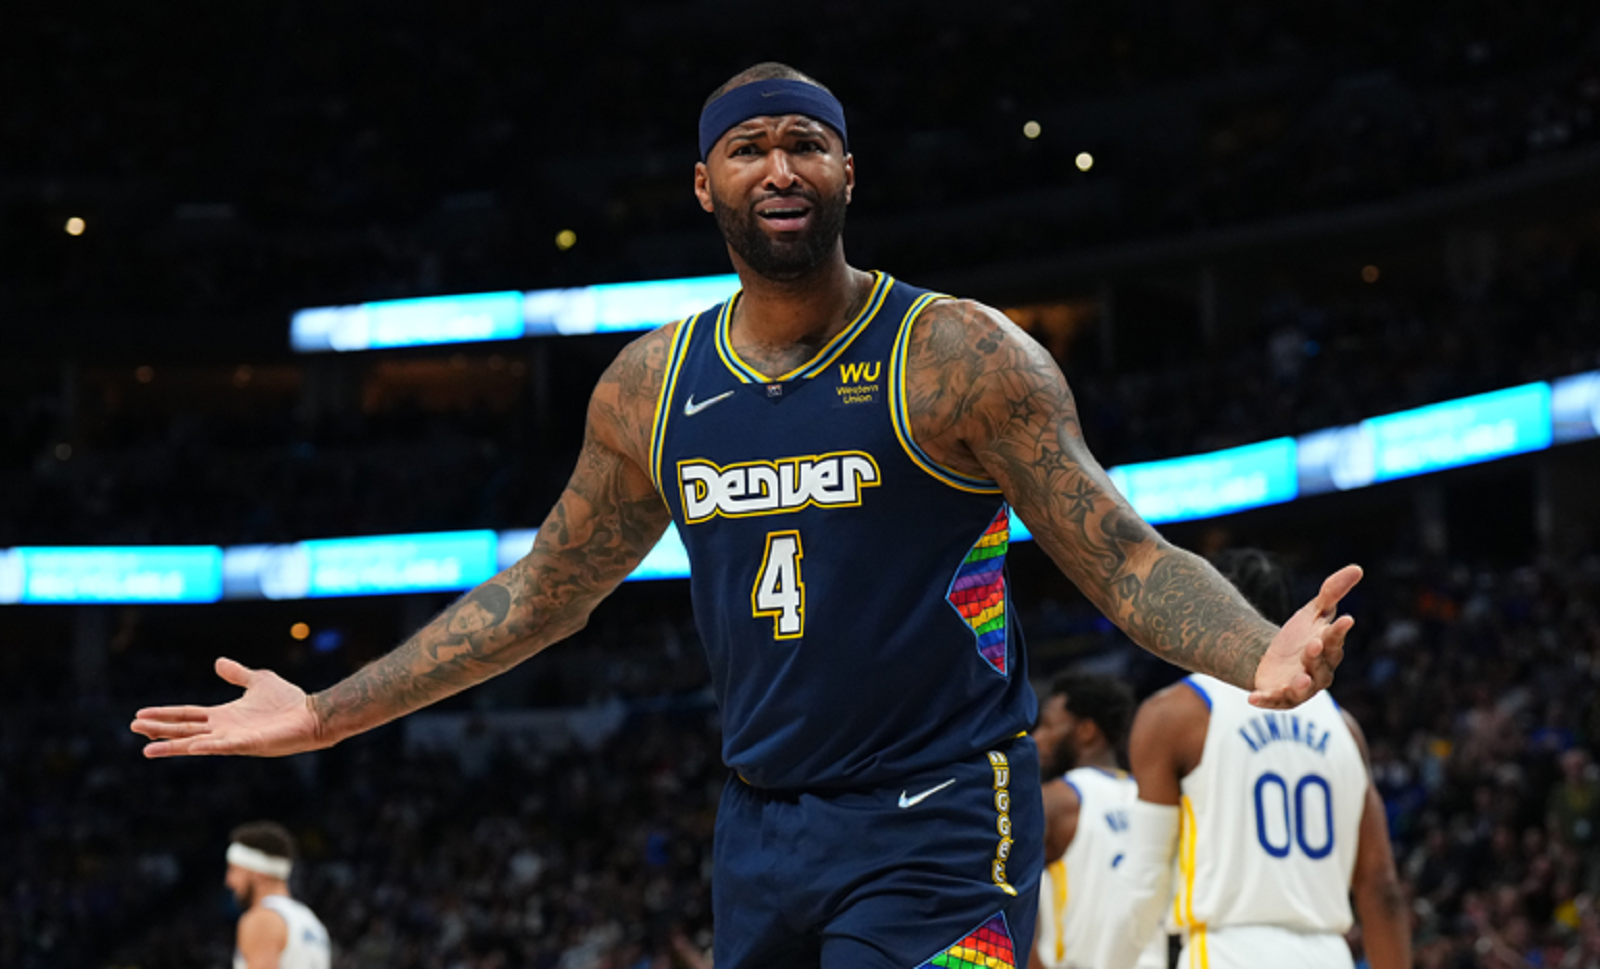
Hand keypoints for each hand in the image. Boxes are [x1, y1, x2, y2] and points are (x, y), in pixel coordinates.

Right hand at [130, 657, 325, 757]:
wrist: (312, 716)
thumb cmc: (289, 702)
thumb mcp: (258, 680)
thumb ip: (238, 674)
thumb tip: (218, 662)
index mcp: (223, 716)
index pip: (187, 715)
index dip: (164, 715)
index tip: (140, 715)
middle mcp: (223, 729)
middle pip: (184, 729)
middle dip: (159, 729)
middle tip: (133, 727)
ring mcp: (234, 739)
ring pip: (195, 743)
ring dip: (172, 745)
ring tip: (147, 749)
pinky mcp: (248, 745)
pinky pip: (223, 747)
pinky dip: (207, 747)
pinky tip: (192, 747)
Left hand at [1248, 565, 1361, 709]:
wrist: (1273, 658)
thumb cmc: (1301, 635)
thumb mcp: (1313, 611)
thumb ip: (1332, 592)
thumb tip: (1357, 568)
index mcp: (1329, 649)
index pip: (1336, 639)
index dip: (1339, 631)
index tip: (1345, 619)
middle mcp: (1319, 672)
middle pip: (1321, 664)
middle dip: (1318, 656)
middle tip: (1313, 644)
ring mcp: (1299, 686)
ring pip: (1303, 688)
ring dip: (1302, 684)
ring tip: (1300, 677)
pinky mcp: (1278, 696)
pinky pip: (1272, 699)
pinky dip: (1265, 699)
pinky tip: (1253, 697)